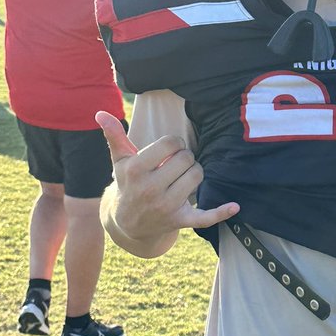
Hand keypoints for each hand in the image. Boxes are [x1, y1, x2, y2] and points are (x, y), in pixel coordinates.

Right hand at [95, 110, 238, 242]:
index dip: (174, 144)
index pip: (170, 144)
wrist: (128, 222)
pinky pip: (205, 217)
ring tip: (183, 176)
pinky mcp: (180, 221)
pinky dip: (221, 212)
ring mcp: (166, 207)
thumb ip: (114, 136)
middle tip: (176, 164)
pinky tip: (235, 206)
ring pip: (197, 176)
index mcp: (136, 171)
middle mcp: (150, 190)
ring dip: (195, 172)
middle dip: (185, 158)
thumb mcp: (119, 161)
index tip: (169, 150)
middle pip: (187, 159)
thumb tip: (101, 113)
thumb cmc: (127, 184)